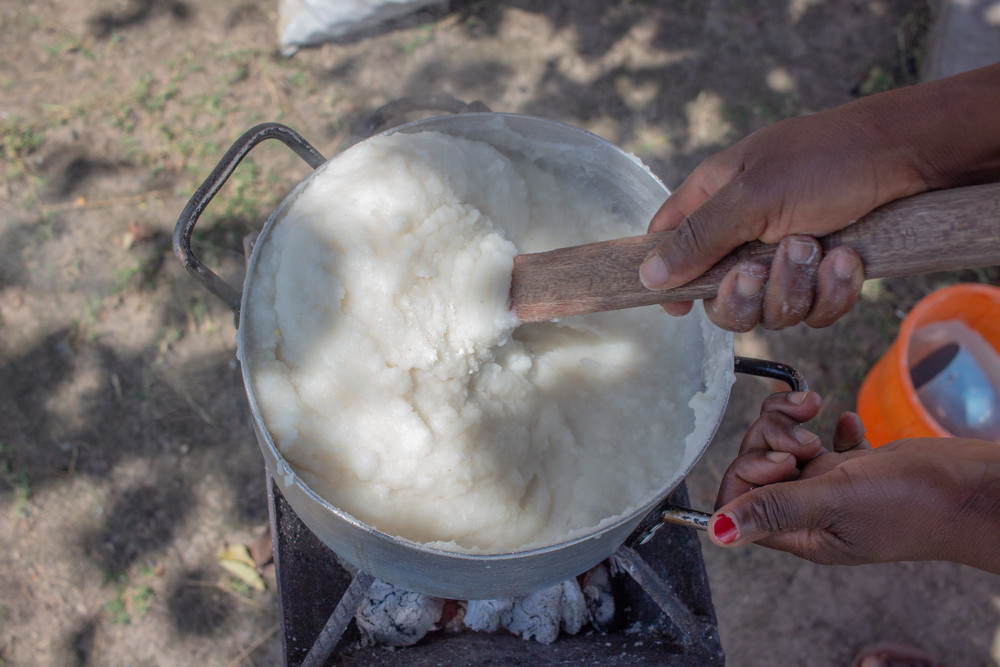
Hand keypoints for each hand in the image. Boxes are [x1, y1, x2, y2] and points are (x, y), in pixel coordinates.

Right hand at [640, 62, 999, 331]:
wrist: (911, 158)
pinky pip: (814, 312)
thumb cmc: (827, 160)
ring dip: (794, 287)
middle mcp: (746, 233)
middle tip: (757, 270)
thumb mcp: (753, 196)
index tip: (677, 308)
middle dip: (743, 295)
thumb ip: (699, 238)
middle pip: (720, 298)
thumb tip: (648, 275)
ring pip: (771, 311)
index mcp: (716, 199)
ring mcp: (786, 259)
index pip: (669, 242)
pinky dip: (831, 293)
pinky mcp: (824, 277)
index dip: (667, 277)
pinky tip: (847, 260)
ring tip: (817, 246)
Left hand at [708, 391, 999, 573]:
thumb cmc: (914, 504)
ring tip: (814, 413)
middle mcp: (811, 512)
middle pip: (759, 466)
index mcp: (802, 533)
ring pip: (785, 448)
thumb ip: (774, 509)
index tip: (781, 460)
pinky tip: (841, 422)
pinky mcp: (857, 468)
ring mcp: (834, 488)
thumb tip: (718, 534)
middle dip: (770, 438)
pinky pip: (823, 441)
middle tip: (803, 437)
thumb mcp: (835, 502)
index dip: (750, 470)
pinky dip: (824, 426)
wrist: (974, 489)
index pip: (740, 500)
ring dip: (791, 425)